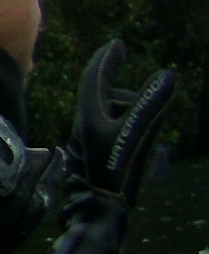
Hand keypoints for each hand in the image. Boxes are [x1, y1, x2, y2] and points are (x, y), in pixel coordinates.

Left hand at [71, 40, 177, 200]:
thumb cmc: (115, 173)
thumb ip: (151, 106)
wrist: (97, 209)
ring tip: (138, 115)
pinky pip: (108, 127)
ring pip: (106, 111)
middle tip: (118, 57)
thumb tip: (168, 76)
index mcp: (90, 115)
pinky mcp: (93, 153)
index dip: (107, 59)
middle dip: (111, 76)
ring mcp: (88, 139)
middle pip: (98, 92)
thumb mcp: (137, 136)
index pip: (95, 77)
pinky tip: (133, 132)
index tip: (118, 45)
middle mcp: (85, 124)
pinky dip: (121, 121)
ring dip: (120, 103)